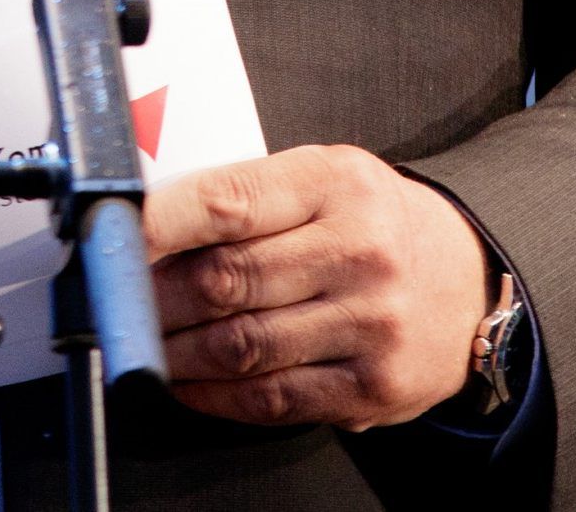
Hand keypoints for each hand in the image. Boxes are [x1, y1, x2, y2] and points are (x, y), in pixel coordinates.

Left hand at [143, 145, 494, 430]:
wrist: (467, 274)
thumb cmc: (372, 219)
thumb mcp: (318, 177)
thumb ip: (243, 197)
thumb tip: (144, 230)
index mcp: (334, 183)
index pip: (224, 201)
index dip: (154, 226)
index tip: (109, 239)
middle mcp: (359, 251)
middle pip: (226, 280)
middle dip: (153, 298)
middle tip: (116, 304)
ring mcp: (372, 323)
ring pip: (242, 346)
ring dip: (174, 352)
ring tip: (142, 345)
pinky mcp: (375, 386)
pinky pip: (275, 398)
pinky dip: (217, 396)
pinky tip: (188, 382)